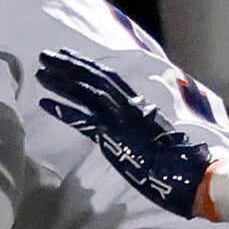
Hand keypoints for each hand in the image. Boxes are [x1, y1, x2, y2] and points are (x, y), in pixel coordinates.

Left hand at [35, 49, 209, 217]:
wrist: (188, 173)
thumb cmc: (174, 159)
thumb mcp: (152, 133)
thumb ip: (136, 123)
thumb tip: (122, 121)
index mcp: (138, 104)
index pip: (109, 77)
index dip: (86, 65)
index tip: (67, 55)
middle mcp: (129, 105)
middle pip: (95, 78)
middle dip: (69, 65)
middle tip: (45, 55)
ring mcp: (121, 119)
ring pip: (87, 93)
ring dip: (61, 81)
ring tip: (40, 72)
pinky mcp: (113, 137)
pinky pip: (84, 121)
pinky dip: (63, 110)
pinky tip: (44, 102)